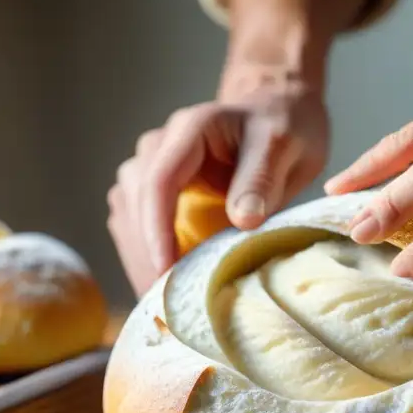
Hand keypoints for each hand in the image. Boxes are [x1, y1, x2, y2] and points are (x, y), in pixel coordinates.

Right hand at [107, 73, 328, 296]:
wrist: (278, 112)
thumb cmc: (284, 127)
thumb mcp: (284, 146)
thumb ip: (262, 179)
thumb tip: (242, 220)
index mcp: (191, 130)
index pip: (160, 181)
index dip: (158, 228)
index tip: (165, 269)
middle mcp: (160, 145)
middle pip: (135, 202)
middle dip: (147, 252)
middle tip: (166, 300)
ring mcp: (152, 166)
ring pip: (127, 215)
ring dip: (140, 257)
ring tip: (162, 300)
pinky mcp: (155, 190)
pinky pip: (136, 224)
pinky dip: (145, 254)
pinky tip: (162, 285)